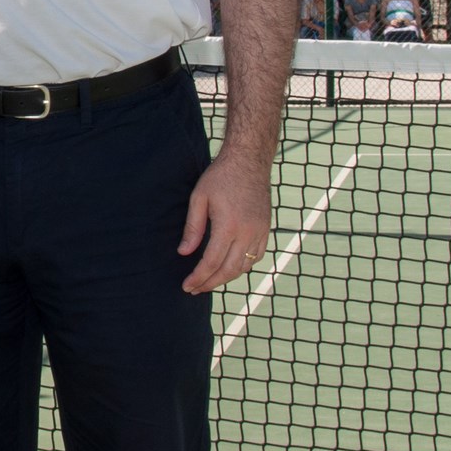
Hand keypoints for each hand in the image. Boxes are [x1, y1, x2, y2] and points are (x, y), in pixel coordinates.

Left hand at [177, 148, 269, 293]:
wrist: (249, 160)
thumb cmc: (221, 176)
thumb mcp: (199, 198)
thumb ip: (192, 228)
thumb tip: (184, 253)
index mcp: (229, 226)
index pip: (212, 262)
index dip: (198, 277)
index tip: (187, 286)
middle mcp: (248, 233)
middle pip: (229, 271)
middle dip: (210, 283)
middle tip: (195, 289)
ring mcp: (260, 232)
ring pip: (244, 267)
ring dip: (226, 277)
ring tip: (209, 280)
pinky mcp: (266, 229)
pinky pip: (256, 257)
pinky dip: (242, 267)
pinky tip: (229, 267)